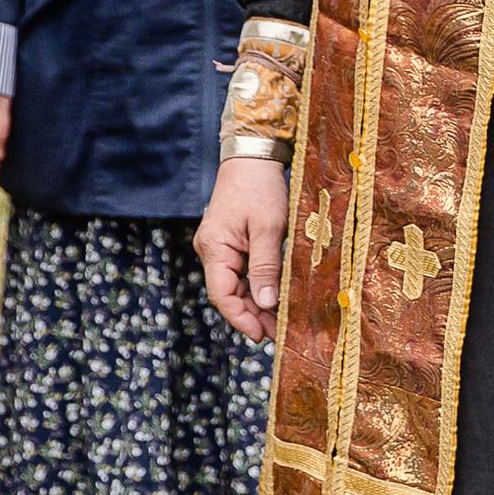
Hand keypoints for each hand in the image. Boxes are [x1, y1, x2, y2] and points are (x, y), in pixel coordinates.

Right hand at [197, 156, 288, 342]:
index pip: (222, 295)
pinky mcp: (231, 243)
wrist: (253, 158)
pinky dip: (258, 286)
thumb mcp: (269, 228)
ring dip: (257, 303)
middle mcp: (212, 251)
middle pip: (229, 294)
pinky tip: (275, 297)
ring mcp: (220, 248)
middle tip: (280, 333)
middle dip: (253, 315)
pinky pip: (242, 272)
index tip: (261, 336)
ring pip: (236, 285)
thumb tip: (267, 303)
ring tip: (281, 321)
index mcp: (215, 248)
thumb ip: (267, 266)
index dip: (241, 319)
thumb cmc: (260, 188)